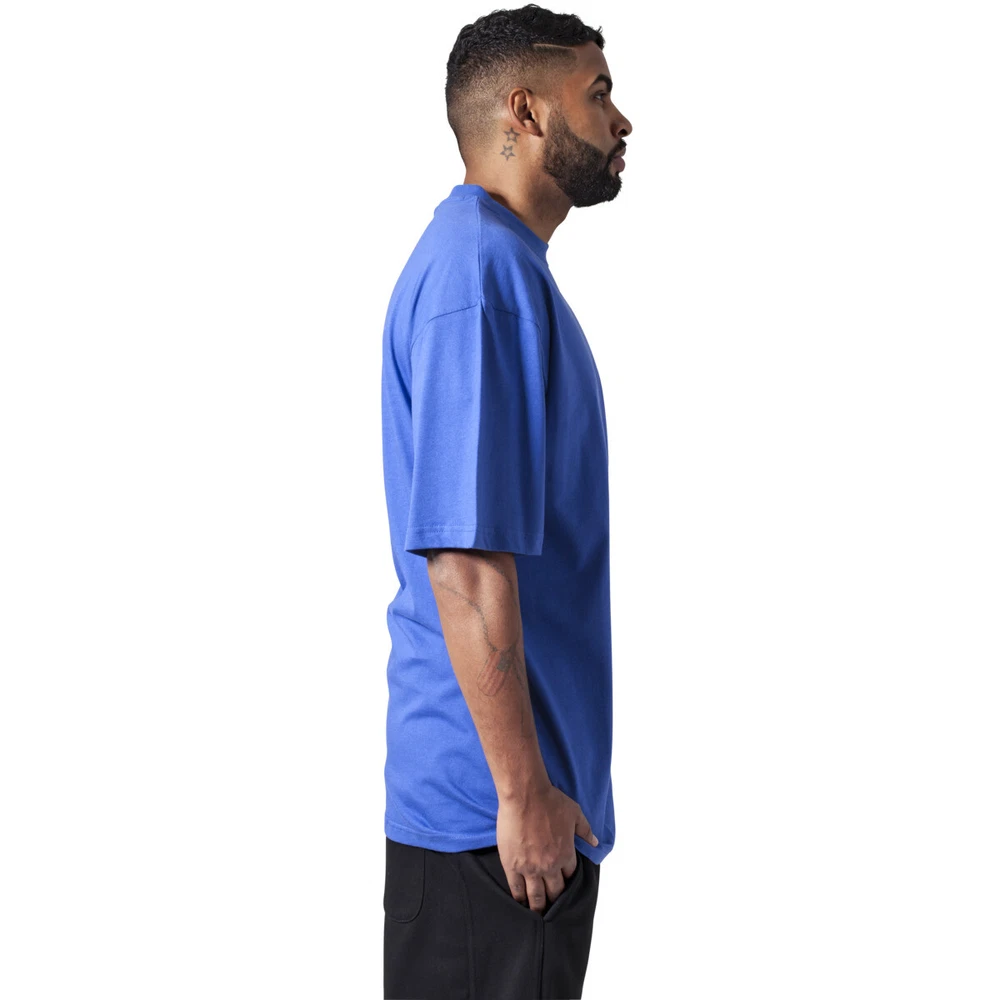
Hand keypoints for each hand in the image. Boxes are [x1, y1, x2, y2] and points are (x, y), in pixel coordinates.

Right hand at [496, 781, 598, 913]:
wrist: (525, 796)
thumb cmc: (550, 801)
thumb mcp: (575, 813)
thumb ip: (585, 830)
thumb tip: (595, 842)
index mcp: (566, 854)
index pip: (570, 876)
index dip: (568, 881)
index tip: (565, 885)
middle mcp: (549, 866)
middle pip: (555, 891)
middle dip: (555, 899)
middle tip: (552, 906)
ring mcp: (530, 867)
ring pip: (536, 895)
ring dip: (538, 906)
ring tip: (538, 913)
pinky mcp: (512, 864)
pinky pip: (516, 888)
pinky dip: (519, 897)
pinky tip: (520, 902)